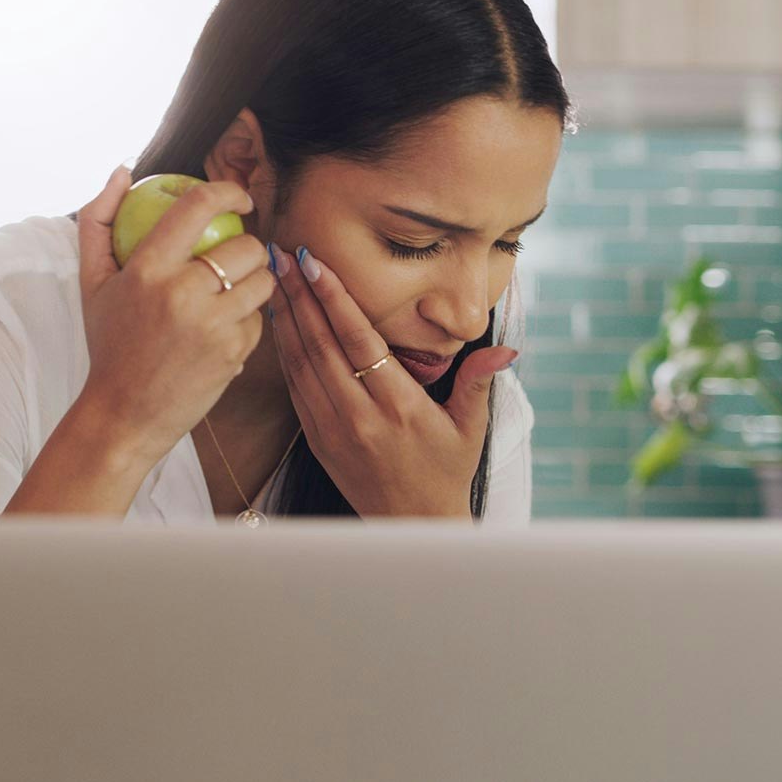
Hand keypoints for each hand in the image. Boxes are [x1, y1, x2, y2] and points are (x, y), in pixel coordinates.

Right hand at [76, 166, 275, 461]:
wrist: (124, 414)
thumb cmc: (109, 342)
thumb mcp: (92, 282)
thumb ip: (99, 220)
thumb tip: (124, 171)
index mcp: (147, 270)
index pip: (198, 207)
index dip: (227, 190)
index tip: (238, 196)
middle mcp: (182, 294)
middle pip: (246, 245)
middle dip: (247, 245)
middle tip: (234, 255)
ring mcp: (212, 326)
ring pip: (262, 280)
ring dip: (253, 280)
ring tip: (231, 291)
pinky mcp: (234, 353)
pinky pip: (259, 319)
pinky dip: (246, 319)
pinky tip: (222, 330)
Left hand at [267, 243, 517, 517]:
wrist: (411, 525)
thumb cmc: (445, 471)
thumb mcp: (470, 428)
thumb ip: (480, 383)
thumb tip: (507, 350)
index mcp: (399, 407)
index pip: (359, 341)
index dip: (334, 299)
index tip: (314, 263)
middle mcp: (359, 416)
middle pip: (322, 344)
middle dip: (300, 295)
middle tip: (282, 256)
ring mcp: (332, 429)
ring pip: (301, 363)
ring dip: (287, 317)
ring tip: (274, 278)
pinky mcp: (316, 438)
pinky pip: (294, 386)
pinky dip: (284, 351)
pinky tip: (279, 322)